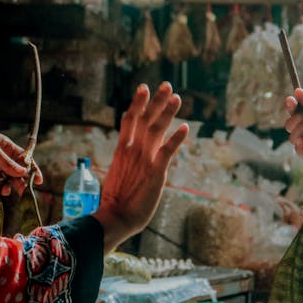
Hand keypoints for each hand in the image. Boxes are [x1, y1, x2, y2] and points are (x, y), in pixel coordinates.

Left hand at [0, 127, 42, 195]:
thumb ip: (6, 162)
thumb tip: (23, 172)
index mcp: (7, 146)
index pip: (25, 158)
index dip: (33, 168)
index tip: (38, 180)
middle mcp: (2, 156)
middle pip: (17, 170)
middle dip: (20, 180)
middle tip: (20, 189)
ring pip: (7, 177)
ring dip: (9, 185)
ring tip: (6, 191)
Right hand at [94, 82, 187, 251]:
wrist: (116, 218)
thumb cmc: (117, 202)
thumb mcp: (120, 175)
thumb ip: (125, 162)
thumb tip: (126, 154)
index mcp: (122, 150)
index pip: (130, 120)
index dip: (138, 103)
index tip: (144, 88)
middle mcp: (133, 151)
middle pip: (145, 119)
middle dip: (156, 101)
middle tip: (167, 85)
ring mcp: (143, 160)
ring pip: (156, 129)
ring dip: (167, 112)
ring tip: (177, 97)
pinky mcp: (155, 172)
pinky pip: (167, 151)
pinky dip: (177, 138)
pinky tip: (186, 127)